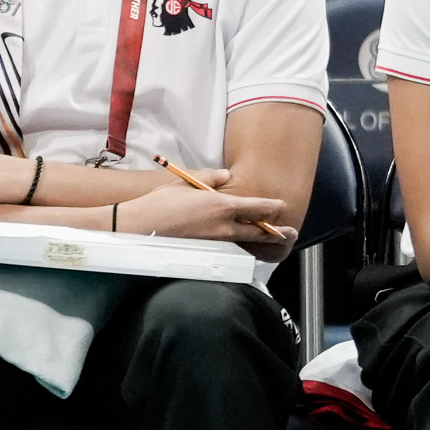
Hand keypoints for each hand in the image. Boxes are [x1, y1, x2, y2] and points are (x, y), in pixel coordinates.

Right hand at [118, 183, 296, 246]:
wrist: (138, 229)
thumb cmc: (159, 203)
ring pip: (245, 243)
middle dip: (277, 233)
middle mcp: (222, 226)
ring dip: (261, 242)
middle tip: (291, 233)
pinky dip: (241, 249)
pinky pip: (229, 250)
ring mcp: (215, 243)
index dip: (272, 208)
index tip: (282, 207)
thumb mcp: (185, 183)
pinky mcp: (205, 253)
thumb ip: (210, 178)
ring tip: (274, 241)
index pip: (256, 208)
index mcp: (221, 205)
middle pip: (257, 231)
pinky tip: (244, 249)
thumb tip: (226, 176)